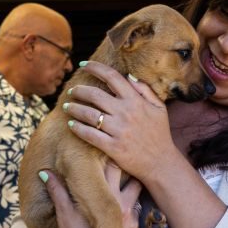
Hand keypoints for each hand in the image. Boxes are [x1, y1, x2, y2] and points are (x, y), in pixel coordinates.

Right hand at [42, 161, 142, 227]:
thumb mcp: (65, 213)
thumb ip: (58, 191)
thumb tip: (45, 172)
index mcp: (105, 198)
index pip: (114, 167)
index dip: (111, 156)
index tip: (108, 150)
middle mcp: (122, 205)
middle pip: (131, 174)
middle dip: (126, 166)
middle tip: (120, 159)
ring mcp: (132, 218)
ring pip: (139, 189)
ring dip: (132, 183)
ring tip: (126, 178)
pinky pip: (139, 208)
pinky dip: (133, 203)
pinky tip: (127, 200)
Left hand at [65, 61, 179, 181]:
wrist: (161, 163)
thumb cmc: (159, 134)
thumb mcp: (159, 108)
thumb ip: (144, 90)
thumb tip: (129, 76)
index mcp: (136, 101)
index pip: (112, 77)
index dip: (95, 67)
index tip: (84, 65)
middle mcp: (125, 113)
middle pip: (95, 95)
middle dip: (79, 90)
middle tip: (72, 91)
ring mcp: (118, 130)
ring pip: (89, 114)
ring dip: (74, 108)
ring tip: (67, 106)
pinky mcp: (112, 147)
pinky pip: (89, 135)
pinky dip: (78, 128)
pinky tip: (71, 125)